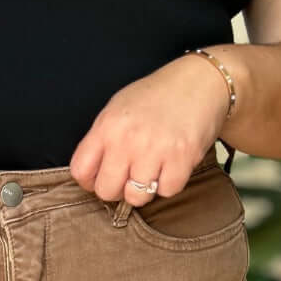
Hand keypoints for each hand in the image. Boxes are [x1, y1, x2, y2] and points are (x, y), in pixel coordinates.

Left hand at [69, 51, 232, 206]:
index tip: (100, 178)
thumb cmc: (157, 96)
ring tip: (152, 169)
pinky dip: (170, 183)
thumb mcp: (118, 108)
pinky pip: (167, 191)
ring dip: (145, 189)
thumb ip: (101, 140)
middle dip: (117, 189)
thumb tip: (92, 174)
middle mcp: (128, 139)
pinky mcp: (182, 159)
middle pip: (106, 191)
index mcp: (108, 126)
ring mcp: (155, 149)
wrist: (200, 82)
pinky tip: (171, 165)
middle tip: (129, 176)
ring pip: (136, 198)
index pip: (80, 171)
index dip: (89, 181)